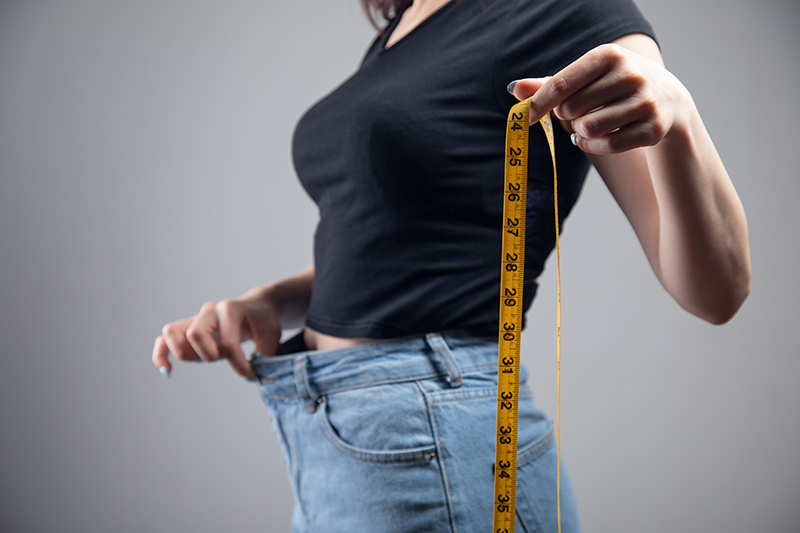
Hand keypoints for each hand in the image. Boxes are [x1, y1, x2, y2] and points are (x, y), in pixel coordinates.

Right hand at [152, 291, 281, 379]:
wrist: (256, 307)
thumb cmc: (263, 321)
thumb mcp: (272, 336)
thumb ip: (265, 356)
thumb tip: (256, 377)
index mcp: (231, 310)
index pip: (228, 343)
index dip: (239, 364)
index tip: (250, 373)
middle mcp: (209, 311)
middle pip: (195, 333)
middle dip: (208, 355)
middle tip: (222, 358)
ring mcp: (195, 318)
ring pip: (172, 332)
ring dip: (186, 353)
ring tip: (201, 360)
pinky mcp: (187, 327)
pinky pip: (163, 339)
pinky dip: (161, 354)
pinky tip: (168, 371)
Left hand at [510, 39, 692, 153]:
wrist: (668, 100)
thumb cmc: (614, 87)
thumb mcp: (586, 78)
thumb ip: (549, 84)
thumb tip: (514, 89)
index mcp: (609, 55)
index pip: (561, 84)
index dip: (539, 104)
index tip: (526, 117)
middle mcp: (630, 74)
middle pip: (572, 108)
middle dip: (567, 116)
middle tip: (578, 113)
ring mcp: (645, 101)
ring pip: (588, 128)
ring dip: (580, 132)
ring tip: (588, 125)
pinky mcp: (653, 128)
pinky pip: (607, 145)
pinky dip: (593, 146)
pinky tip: (596, 138)